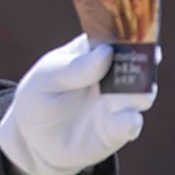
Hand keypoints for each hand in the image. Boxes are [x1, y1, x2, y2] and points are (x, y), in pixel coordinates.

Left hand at [0, 34, 156, 174]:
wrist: (31, 138)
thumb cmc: (37, 97)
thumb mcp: (47, 77)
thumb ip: (74, 67)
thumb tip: (106, 52)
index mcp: (91, 55)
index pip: (114, 40)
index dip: (127, 36)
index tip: (135, 36)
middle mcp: (110, 77)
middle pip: (135, 66)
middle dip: (142, 64)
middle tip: (144, 63)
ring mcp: (116, 104)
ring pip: (141, 94)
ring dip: (141, 92)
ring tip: (136, 93)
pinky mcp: (116, 130)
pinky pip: (130, 124)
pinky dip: (130, 121)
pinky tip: (126, 120)